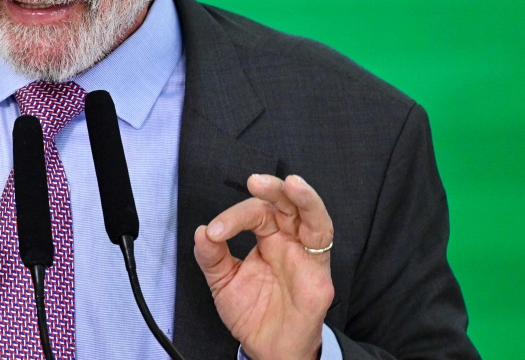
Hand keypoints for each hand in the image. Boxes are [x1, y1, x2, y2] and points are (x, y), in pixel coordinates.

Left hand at [194, 174, 333, 359]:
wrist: (267, 349)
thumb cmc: (252, 313)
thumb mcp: (222, 282)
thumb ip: (211, 257)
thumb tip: (201, 232)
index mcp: (268, 238)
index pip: (255, 213)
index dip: (233, 217)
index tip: (214, 233)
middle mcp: (289, 241)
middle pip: (286, 204)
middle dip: (273, 188)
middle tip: (254, 181)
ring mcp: (306, 256)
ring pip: (313, 216)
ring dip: (303, 198)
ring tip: (291, 184)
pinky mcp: (319, 276)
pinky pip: (323, 244)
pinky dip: (316, 222)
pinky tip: (305, 206)